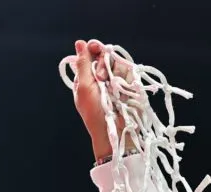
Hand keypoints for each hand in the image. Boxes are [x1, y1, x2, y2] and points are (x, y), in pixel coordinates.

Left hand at [71, 39, 134, 160]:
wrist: (115, 129)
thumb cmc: (95, 113)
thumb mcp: (84, 87)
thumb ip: (83, 64)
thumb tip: (79, 43)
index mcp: (87, 77)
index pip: (91, 54)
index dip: (94, 48)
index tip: (95, 47)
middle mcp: (102, 77)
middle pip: (105, 55)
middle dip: (103, 63)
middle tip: (100, 77)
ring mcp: (117, 80)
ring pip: (118, 62)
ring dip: (113, 72)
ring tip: (111, 87)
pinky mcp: (130, 83)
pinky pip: (130, 70)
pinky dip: (125, 77)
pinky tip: (122, 88)